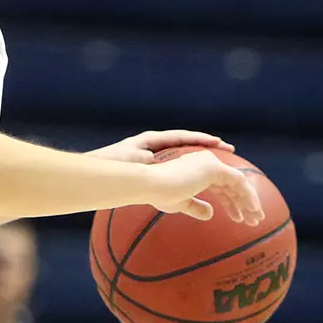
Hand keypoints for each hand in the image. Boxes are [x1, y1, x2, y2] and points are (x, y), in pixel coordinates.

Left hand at [89, 129, 234, 163]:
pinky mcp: (149, 168)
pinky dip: (187, 176)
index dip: (202, 139)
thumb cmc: (111, 165)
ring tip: (219, 170)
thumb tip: (152, 159)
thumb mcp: (130, 163)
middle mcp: (155, 146)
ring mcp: (153, 156)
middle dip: (207, 148)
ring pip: (182, 158)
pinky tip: (197, 185)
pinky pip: (174, 170)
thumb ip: (141, 160)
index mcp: (153, 140)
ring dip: (199, 163)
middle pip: (187, 145)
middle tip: (228, 151)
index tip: (221, 143)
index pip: (183, 137)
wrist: (94, 172)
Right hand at [148, 151, 263, 223]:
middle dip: (244, 203)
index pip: (222, 187)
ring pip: (239, 183)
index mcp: (198, 170)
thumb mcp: (181, 204)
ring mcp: (212, 163)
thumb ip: (196, 207)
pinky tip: (252, 210)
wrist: (150, 185)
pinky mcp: (215, 167)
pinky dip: (247, 196)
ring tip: (256, 220)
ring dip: (249, 201)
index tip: (238, 219)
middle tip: (254, 220)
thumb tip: (210, 214)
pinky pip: (238, 182)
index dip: (231, 203)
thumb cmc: (159, 194)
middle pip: (233, 185)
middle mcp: (207, 162)